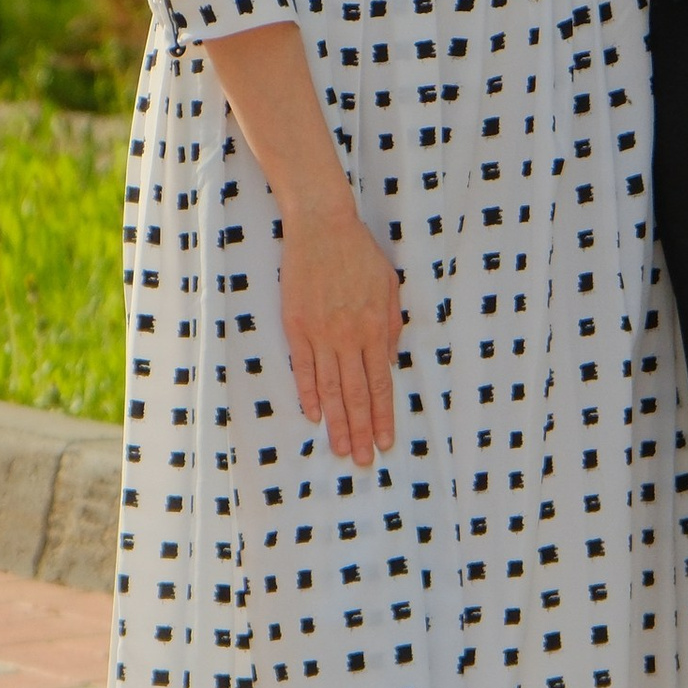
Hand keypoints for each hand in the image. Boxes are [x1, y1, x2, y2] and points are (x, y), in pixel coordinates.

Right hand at [277, 185, 404, 464]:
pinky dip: (309, 394)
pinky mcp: (297, 326)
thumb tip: (388, 361)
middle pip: (356, 395)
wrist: (322, 226)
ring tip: (340, 450)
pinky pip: (304, 368)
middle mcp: (349, 336)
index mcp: (376, 328)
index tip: (384, 443)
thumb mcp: (390, 286)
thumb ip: (391, 326)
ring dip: (336, 423)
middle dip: (360, 431)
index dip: (382, 417)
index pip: (381, 384)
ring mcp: (321, 333)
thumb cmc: (360, 253)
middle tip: (362, 461)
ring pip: (331, 389)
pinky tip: (315, 415)